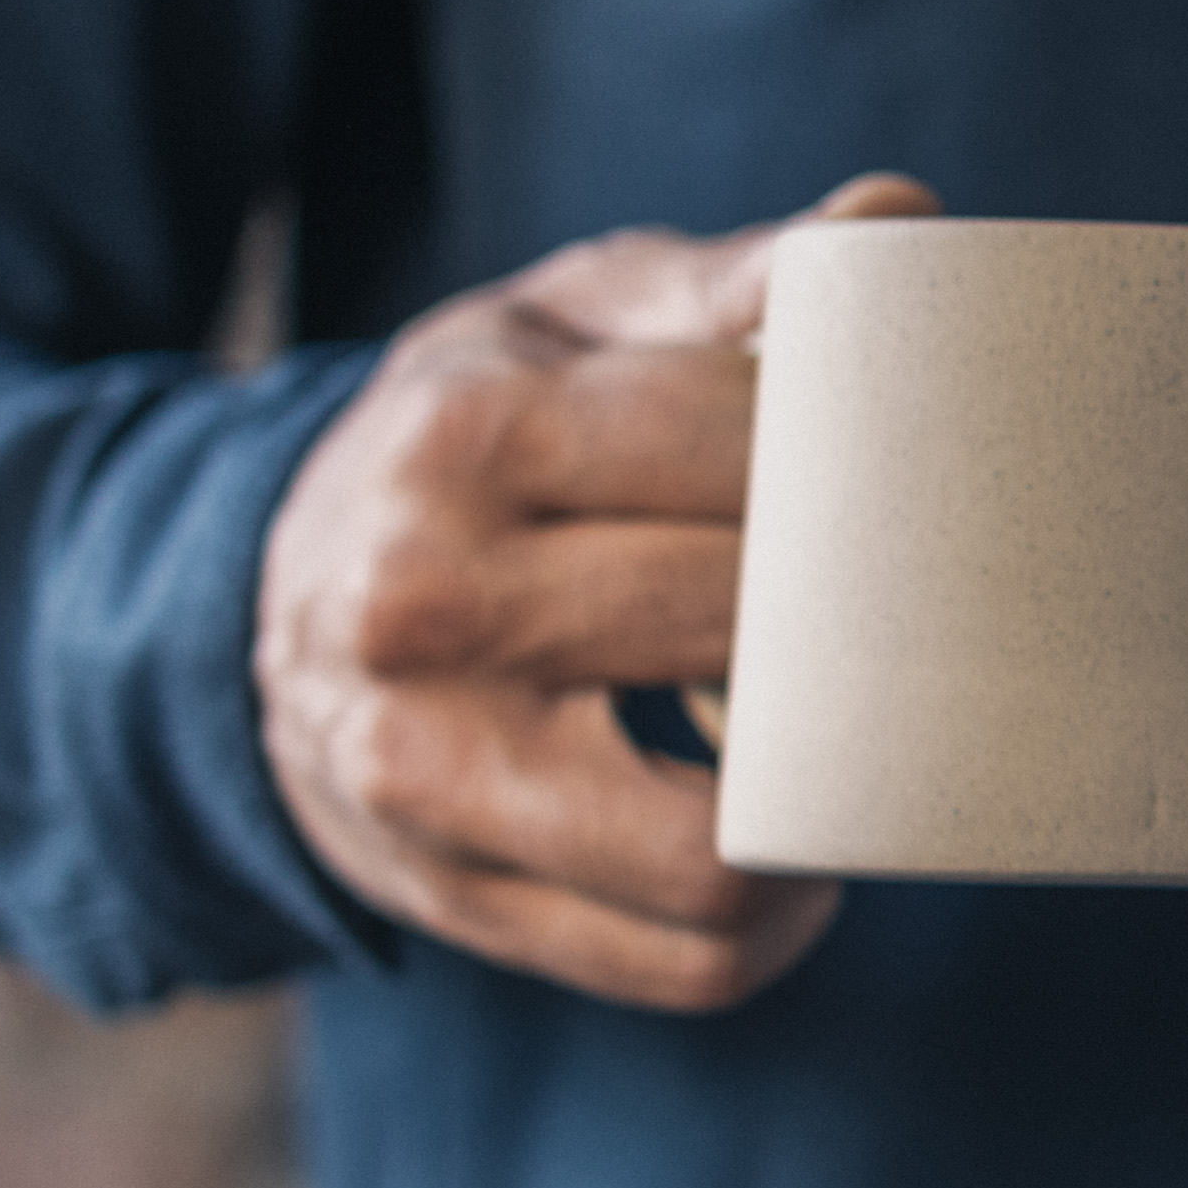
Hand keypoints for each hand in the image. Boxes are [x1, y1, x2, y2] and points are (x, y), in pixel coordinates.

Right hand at [254, 175, 939, 1005]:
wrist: (261, 601)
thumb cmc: (471, 443)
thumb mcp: (563, 326)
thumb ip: (734, 283)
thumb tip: (901, 226)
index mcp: (459, 434)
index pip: (738, 456)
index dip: (862, 475)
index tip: (916, 482)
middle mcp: (416, 603)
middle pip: (738, 631)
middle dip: (854, 622)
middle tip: (926, 608)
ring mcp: (422, 771)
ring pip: (713, 847)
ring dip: (821, 809)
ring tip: (858, 743)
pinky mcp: (452, 898)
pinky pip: (684, 961)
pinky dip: (774, 925)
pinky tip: (797, 851)